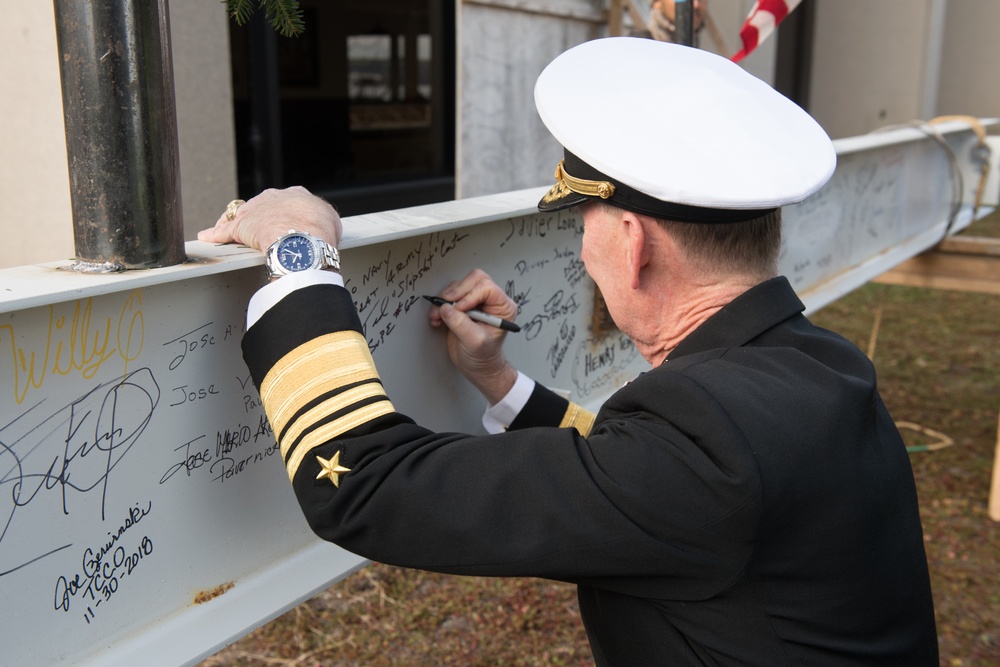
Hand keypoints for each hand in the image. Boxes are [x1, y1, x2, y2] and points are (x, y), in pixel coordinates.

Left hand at [197, 186, 342, 250]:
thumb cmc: (321, 231)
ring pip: (241, 215)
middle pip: (261, 205)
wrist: (304, 237)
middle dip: (259, 216)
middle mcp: (274, 198)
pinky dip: (216, 234)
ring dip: (235, 224)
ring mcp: (255, 211)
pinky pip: (225, 230)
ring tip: (230, 234)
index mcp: (297, 195)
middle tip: (260, 230)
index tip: (284, 222)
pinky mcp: (240, 227)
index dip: (284, 213)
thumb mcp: (331, 222)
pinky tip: (209, 237)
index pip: (286, 201)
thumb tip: (325, 232)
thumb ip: (324, 224)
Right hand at [428, 269, 518, 403]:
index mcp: (502, 307)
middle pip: (473, 279)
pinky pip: (449, 295)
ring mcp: (475, 301)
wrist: (476, 366)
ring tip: (438, 316)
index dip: (470, 295)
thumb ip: (461, 325)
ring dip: (445, 299)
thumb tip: (446, 309)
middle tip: (445, 306)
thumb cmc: (483, 357)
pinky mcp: (462, 306)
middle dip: (457, 292)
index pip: (487, 287)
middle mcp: (491, 301)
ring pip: (459, 286)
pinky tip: (437, 318)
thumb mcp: (475, 342)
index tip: (459, 309)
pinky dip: (440, 304)